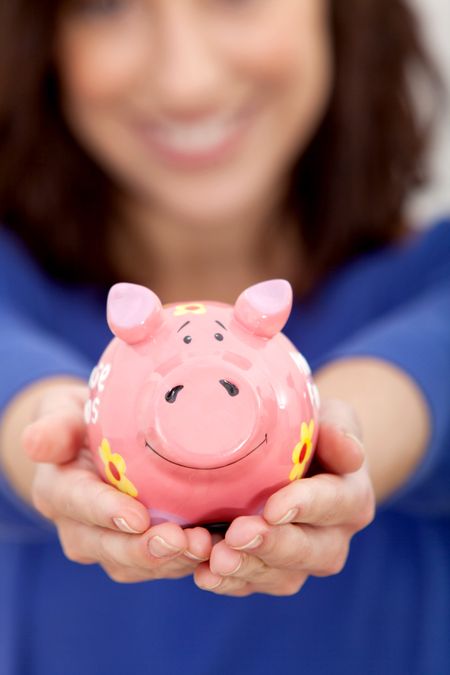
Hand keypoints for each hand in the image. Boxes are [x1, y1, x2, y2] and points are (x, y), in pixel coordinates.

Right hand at [23, 383, 212, 582]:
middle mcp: (80, 526)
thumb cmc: (83, 421)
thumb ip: (55, 427)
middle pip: (109, 547)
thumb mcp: (64, 413)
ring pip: (136, 563)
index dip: (106, 513)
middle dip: (145, 549)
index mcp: (60, 490)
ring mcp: (109, 542)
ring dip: (170, 560)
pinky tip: (215, 549)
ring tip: (205, 546)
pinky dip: (186, 561)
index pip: (78, 504)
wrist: (95, 441)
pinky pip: (159, 564)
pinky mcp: (138, 547)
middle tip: (181, 540)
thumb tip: (35, 442)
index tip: (136, 517)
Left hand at [193, 399, 374, 595]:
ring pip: (279, 576)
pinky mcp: (267, 571)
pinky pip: (248, 584)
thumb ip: (338, 429)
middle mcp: (331, 537)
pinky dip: (223, 580)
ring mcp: (299, 560)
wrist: (295, 458)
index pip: (335, 504)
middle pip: (309, 551)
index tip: (273, 507)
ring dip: (244, 568)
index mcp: (350, 498)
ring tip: (212, 556)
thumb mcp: (330, 418)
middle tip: (237, 535)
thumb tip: (348, 449)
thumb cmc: (311, 433)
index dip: (306, 506)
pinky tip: (201, 570)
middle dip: (271, 545)